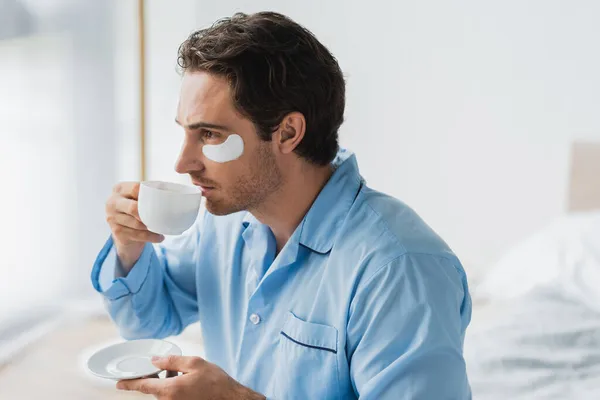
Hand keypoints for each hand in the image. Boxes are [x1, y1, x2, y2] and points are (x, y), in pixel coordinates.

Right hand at [105, 182, 163, 269]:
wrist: (124, 231)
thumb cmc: (137, 210)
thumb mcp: (139, 199)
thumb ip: (151, 193)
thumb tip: (182, 192)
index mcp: (119, 189)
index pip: (135, 188)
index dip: (149, 194)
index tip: (163, 199)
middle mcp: (112, 202)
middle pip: (133, 208)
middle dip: (149, 213)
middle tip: (163, 216)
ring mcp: (112, 218)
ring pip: (137, 224)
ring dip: (153, 227)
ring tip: (163, 228)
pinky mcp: (116, 232)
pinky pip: (138, 235)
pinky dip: (151, 237)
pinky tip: (160, 237)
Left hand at [116, 355, 265, 399]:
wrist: (230, 399)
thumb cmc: (216, 383)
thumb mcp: (195, 363)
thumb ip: (172, 360)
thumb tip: (155, 360)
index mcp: (170, 390)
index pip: (143, 386)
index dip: (129, 384)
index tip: (119, 383)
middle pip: (154, 389)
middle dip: (157, 377)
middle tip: (169, 368)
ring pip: (163, 392)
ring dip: (167, 382)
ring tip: (182, 373)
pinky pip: (171, 396)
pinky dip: (173, 387)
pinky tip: (186, 380)